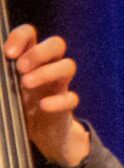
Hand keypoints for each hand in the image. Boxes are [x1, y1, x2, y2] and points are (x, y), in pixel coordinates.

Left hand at [6, 26, 86, 167]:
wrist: (39, 133)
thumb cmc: (17, 103)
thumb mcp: (3, 86)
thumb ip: (0, 72)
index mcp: (29, 57)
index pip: (30, 33)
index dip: (20, 37)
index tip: (8, 53)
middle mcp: (48, 66)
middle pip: (56, 44)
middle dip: (38, 52)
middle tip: (20, 68)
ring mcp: (60, 85)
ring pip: (68, 66)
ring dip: (47, 72)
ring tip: (26, 84)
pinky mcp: (67, 106)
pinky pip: (72, 98)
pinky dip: (57, 101)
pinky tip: (42, 107)